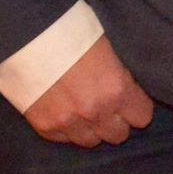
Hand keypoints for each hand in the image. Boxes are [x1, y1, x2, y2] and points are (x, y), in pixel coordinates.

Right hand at [23, 35, 153, 146]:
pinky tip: (64, 111)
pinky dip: (67, 129)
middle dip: (116, 121)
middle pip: (118, 135)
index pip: (142, 117)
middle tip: (107, 106)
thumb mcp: (109, 50)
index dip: (137, 108)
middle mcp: (95, 112)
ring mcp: (68, 122)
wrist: (29, 34)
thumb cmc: (75, 32)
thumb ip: (120, 77)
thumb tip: (128, 90)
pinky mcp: (44, 127)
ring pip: (91, 141)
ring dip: (92, 128)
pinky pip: (64, 139)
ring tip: (85, 110)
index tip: (131, 101)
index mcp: (117, 89)